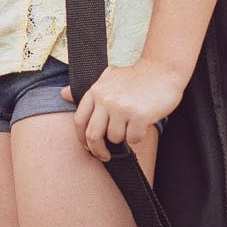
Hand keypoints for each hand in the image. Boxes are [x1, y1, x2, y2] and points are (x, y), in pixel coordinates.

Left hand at [58, 59, 181, 161]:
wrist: (162, 70)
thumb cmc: (136, 77)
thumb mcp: (108, 78)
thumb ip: (88, 90)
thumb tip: (63, 94)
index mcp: (96, 91)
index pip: (79, 120)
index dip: (81, 138)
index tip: (88, 146)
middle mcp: (106, 99)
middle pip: (93, 135)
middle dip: (97, 150)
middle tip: (104, 155)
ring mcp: (122, 108)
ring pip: (115, 138)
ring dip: (123, 138)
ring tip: (131, 125)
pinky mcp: (138, 115)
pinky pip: (132, 138)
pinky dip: (137, 136)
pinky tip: (142, 124)